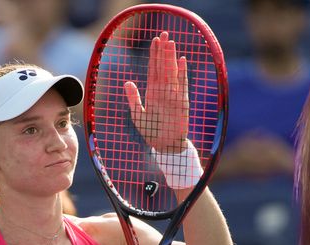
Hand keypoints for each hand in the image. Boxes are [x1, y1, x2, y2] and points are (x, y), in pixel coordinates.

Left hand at [124, 31, 189, 152]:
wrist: (165, 146)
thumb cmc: (151, 132)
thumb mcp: (137, 116)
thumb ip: (133, 99)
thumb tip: (127, 82)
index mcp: (152, 92)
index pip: (153, 69)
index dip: (154, 55)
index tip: (154, 40)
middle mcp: (163, 91)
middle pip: (163, 66)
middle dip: (163, 50)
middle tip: (164, 33)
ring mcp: (173, 95)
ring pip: (172, 72)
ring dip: (172, 57)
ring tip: (171, 42)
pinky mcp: (182, 102)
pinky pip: (182, 84)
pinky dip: (182, 73)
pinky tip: (182, 61)